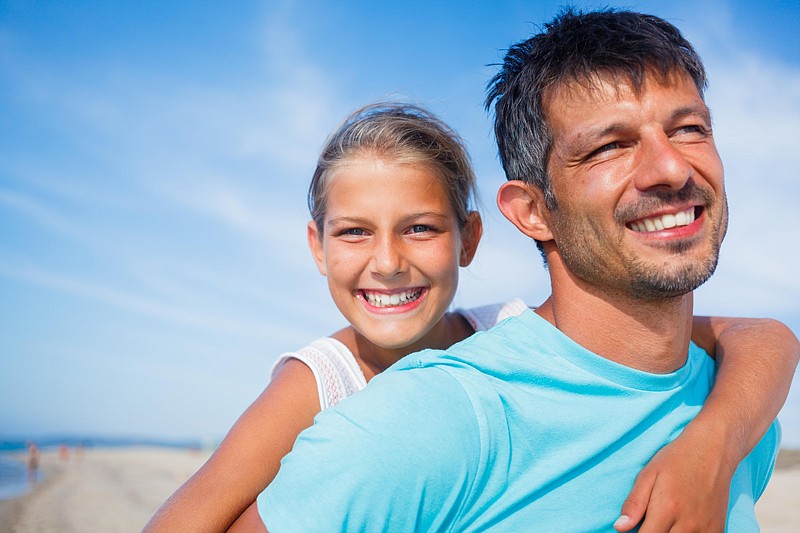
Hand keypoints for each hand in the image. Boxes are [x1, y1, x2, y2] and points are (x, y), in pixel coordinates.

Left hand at [614, 428, 734, 532]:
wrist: (712, 451)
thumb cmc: (676, 460)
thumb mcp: (648, 475)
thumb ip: (634, 503)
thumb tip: (619, 528)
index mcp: (667, 509)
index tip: (636, 529)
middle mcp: (688, 524)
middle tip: (650, 520)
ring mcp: (706, 529)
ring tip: (665, 521)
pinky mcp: (718, 530)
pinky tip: (680, 525)